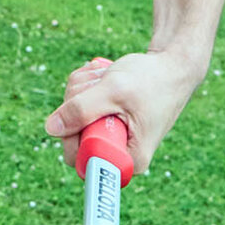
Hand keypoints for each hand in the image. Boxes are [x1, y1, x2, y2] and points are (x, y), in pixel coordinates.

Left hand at [44, 50, 203, 174]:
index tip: (88, 104)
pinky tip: (104, 77)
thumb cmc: (152, 79)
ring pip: (73, 117)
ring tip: (106, 78)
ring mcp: (111, 137)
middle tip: (99, 83)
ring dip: (83, 89)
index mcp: (128, 159)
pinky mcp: (105, 121)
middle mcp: (119, 153)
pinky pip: (80, 106)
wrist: (173, 65)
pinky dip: (86, 87)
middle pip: (72, 136)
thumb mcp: (115, 91)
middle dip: (78, 103)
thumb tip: (52, 129)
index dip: (73, 131)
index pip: (81, 159)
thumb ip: (82, 109)